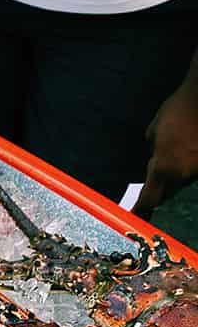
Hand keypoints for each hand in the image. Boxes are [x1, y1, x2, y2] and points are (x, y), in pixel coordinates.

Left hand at [134, 73, 197, 218]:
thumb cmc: (176, 110)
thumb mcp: (153, 131)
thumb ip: (153, 151)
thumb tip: (154, 156)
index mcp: (163, 168)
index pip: (149, 199)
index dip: (141, 210)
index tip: (134, 216)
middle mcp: (181, 174)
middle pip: (166, 195)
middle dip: (157, 195)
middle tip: (149, 193)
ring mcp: (197, 169)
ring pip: (181, 183)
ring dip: (174, 179)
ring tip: (172, 162)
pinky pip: (193, 172)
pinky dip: (187, 167)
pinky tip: (184, 154)